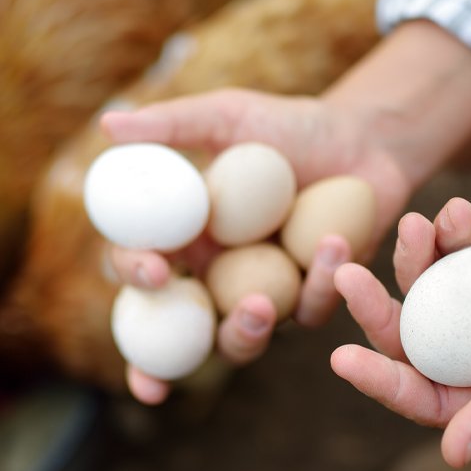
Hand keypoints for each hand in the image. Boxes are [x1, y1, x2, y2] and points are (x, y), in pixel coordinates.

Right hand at [101, 88, 413, 402]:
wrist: (361, 140)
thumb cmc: (290, 127)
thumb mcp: (232, 117)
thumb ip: (174, 124)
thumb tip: (109, 124)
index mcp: (184, 236)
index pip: (140, 266)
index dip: (134, 275)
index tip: (154, 270)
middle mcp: (216, 274)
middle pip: (178, 332)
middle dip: (173, 353)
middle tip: (194, 313)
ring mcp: (264, 292)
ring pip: (240, 339)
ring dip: (244, 335)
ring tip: (261, 307)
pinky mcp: (312, 297)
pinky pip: (309, 309)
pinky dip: (321, 281)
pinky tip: (336, 241)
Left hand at [332, 191, 470, 466]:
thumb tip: (453, 454)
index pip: (432, 398)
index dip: (384, 384)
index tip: (341, 360)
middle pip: (418, 338)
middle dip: (378, 312)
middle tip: (347, 277)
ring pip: (430, 287)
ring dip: (412, 258)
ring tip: (413, 226)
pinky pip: (458, 245)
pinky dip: (449, 228)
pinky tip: (457, 211)